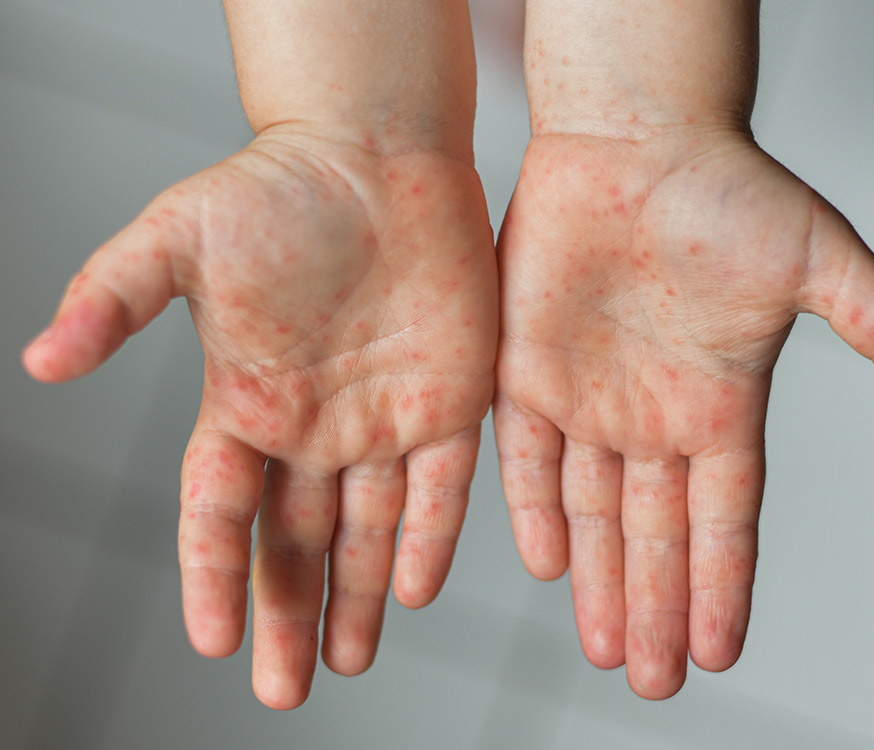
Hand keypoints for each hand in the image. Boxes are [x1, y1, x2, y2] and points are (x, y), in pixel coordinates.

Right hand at [23, 124, 497, 708]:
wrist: (376, 152)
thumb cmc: (277, 188)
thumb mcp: (179, 237)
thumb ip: (114, 299)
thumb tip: (40, 363)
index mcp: (246, 402)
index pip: (218, 511)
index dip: (212, 575)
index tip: (214, 641)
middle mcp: (313, 427)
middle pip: (293, 541)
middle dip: (287, 615)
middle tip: (284, 691)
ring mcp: (382, 418)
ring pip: (368, 531)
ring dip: (359, 598)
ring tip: (346, 661)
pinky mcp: (448, 400)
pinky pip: (440, 486)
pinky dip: (427, 537)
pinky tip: (413, 587)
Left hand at [494, 129, 873, 698]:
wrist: (632, 138)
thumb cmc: (726, 187)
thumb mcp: (819, 261)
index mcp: (719, 404)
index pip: (725, 518)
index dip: (723, 584)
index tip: (720, 651)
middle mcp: (651, 415)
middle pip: (655, 535)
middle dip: (655, 607)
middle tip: (655, 682)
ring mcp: (587, 397)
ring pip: (592, 512)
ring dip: (599, 581)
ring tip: (610, 650)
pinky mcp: (528, 370)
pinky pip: (528, 457)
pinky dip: (536, 510)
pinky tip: (549, 564)